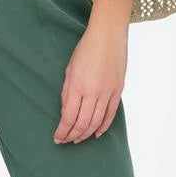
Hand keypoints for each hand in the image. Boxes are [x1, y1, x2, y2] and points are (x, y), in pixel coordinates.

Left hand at [53, 1, 130, 142]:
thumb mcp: (69, 70)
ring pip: (96, 123)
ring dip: (86, 134)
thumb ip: (67, 93)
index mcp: (77, 86)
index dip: (62, 131)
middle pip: (82, 124)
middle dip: (72, 135)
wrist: (108, 35)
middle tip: (66, 140)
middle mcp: (93, 92)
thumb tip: (66, 112)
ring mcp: (107, 93)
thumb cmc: (85, 50)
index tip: (57, 138)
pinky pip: (110, 115)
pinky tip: (96, 133)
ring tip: (78, 139)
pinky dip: (103, 127)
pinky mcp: (118, 91)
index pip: (68, 118)